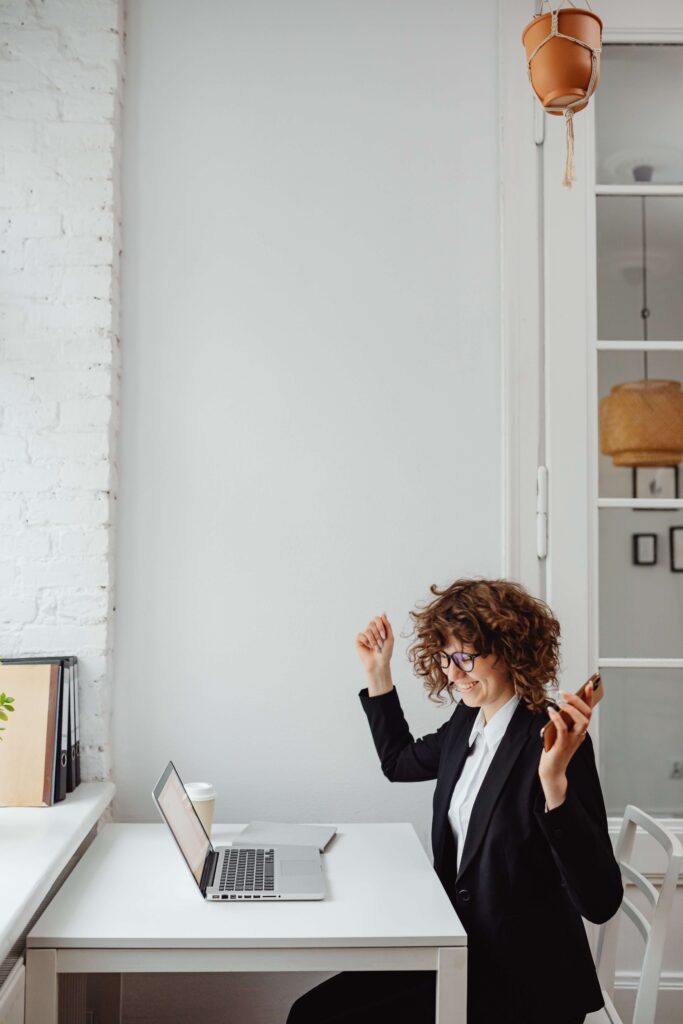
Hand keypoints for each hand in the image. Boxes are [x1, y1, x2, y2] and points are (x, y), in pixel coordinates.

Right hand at [355, 613, 393, 680]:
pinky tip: (368, 647)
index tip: (384, 635)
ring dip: (374, 640)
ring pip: (368, 630)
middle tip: (381, 643)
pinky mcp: (359, 640)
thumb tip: (383, 613)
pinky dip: (367, 642)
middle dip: (378, 634)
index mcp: (379, 628)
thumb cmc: (386, 652)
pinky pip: (361, 635)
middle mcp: (371, 630)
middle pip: (372, 623)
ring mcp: (365, 634)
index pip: (378, 618)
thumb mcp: (390, 637)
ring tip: (376, 648)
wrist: (379, 663)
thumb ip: (387, 625)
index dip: (381, 625)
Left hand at [538, 681, 593, 807]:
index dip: (590, 697)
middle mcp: (579, 735)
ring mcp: (573, 741)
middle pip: (586, 714)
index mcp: (580, 730)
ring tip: (560, 700)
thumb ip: (563, 720)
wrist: (552, 771)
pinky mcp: (563, 745)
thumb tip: (560, 704)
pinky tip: (551, 710)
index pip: (588, 711)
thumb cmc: (555, 750)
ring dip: (571, 709)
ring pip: (581, 721)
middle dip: (578, 700)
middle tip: (564, 692)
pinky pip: (563, 729)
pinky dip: (558, 718)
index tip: (589, 683)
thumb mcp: (560, 732)